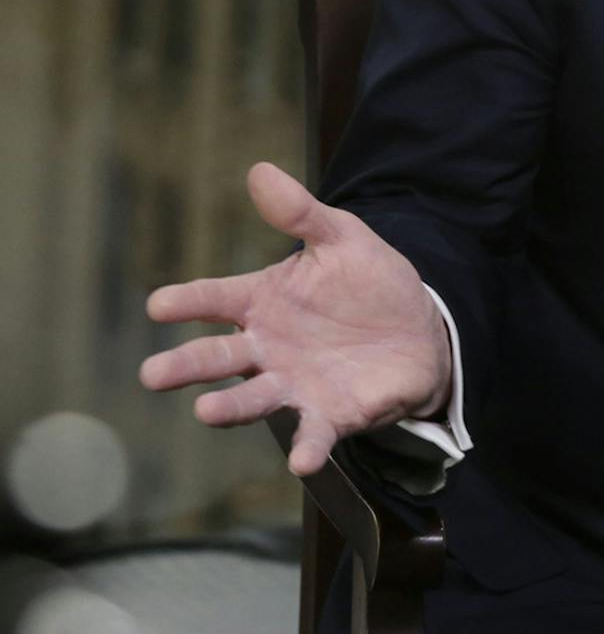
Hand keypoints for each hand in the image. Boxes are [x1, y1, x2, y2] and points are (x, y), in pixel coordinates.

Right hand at [140, 162, 452, 476]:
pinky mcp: (331, 414)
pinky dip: (306, 448)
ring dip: (229, 409)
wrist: (421, 330)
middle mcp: (268, 348)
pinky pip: (314, 435)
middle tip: (153, 374)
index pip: (215, 299)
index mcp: (264, 301)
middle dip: (186, 366)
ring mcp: (295, 384)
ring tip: (205, 412)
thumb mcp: (343, 239)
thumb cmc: (370, 283)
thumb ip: (301, 214)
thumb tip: (260, 171)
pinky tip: (301, 462)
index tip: (158, 305)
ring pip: (253, 400)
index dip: (187, 301)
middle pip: (218, 357)